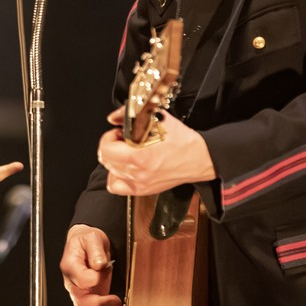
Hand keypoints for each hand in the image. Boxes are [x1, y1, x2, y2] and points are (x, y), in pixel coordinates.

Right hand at [60, 224, 122, 305]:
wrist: (85, 243)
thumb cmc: (86, 240)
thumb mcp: (92, 237)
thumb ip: (95, 250)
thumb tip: (99, 265)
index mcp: (70, 266)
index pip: (84, 280)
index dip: (98, 277)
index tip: (106, 267)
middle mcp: (72, 281)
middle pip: (82, 301)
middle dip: (100, 304)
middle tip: (116, 301)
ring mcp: (79, 290)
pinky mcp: (88, 294)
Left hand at [99, 107, 214, 196]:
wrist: (198, 157)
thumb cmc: (181, 140)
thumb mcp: (157, 118)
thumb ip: (130, 115)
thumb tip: (114, 117)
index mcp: (138, 156)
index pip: (106, 149)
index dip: (109, 137)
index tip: (118, 132)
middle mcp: (137, 173)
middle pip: (106, 160)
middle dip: (111, 146)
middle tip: (121, 139)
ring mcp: (140, 183)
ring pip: (110, 173)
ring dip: (113, 160)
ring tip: (123, 153)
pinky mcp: (144, 189)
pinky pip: (117, 187)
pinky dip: (116, 177)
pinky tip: (124, 168)